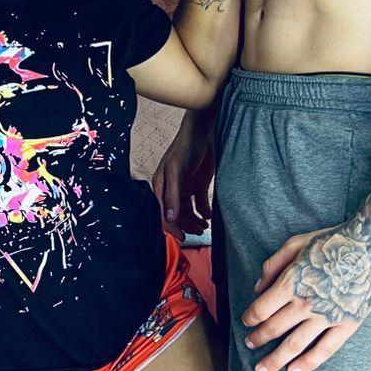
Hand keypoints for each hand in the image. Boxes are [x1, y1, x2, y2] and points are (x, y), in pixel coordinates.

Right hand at [152, 108, 213, 235]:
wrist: (201, 133)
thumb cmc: (184, 149)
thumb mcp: (176, 171)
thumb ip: (172, 195)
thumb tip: (169, 218)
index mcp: (161, 187)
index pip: (164, 213)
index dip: (172, 227)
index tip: (182, 237)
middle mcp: (171, 190)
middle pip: (176, 214)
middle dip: (187, 225)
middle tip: (199, 232)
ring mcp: (184, 188)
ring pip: (188, 211)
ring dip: (195, 221)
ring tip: (205, 226)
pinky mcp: (197, 186)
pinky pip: (199, 204)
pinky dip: (204, 212)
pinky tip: (209, 216)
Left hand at [242, 224, 370, 370]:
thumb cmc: (332, 241)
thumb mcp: (296, 243)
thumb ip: (273, 265)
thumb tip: (257, 288)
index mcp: (291, 282)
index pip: (261, 309)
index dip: (250, 318)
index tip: (246, 322)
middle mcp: (306, 303)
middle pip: (274, 328)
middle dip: (258, 339)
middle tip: (249, 345)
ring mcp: (327, 317)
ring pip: (294, 345)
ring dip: (275, 359)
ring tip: (262, 370)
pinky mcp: (347, 325)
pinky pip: (324, 350)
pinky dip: (307, 364)